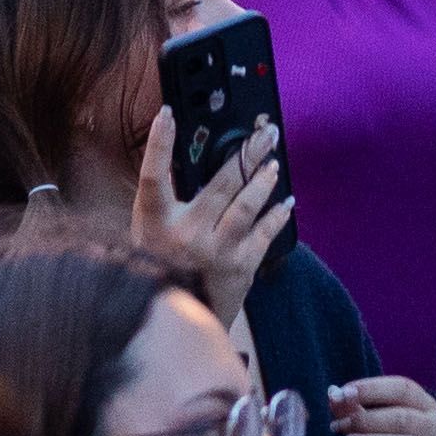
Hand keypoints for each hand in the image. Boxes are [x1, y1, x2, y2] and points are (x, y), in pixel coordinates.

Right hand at [131, 107, 290, 329]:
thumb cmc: (162, 265)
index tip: (166, 114)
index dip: (157, 144)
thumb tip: (185, 154)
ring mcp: (217, 251)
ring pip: (247, 206)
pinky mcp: (241, 267)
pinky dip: (277, 217)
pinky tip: (286, 203)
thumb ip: (164, 199)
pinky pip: (264, 234)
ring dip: (265, 180)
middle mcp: (186, 235)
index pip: (152, 176)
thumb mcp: (149, 232)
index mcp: (156, 223)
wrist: (177, 321)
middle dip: (246, 153)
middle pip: (220, 183)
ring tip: (274, 163)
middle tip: (265, 133)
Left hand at [330, 374, 435, 435]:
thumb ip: (355, 406)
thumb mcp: (381, 415)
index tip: (344, 392)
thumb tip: (333, 393)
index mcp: (424, 404)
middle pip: (403, 419)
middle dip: (367, 420)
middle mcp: (433, 429)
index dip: (372, 389)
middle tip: (338, 426)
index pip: (402, 389)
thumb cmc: (399, 434)